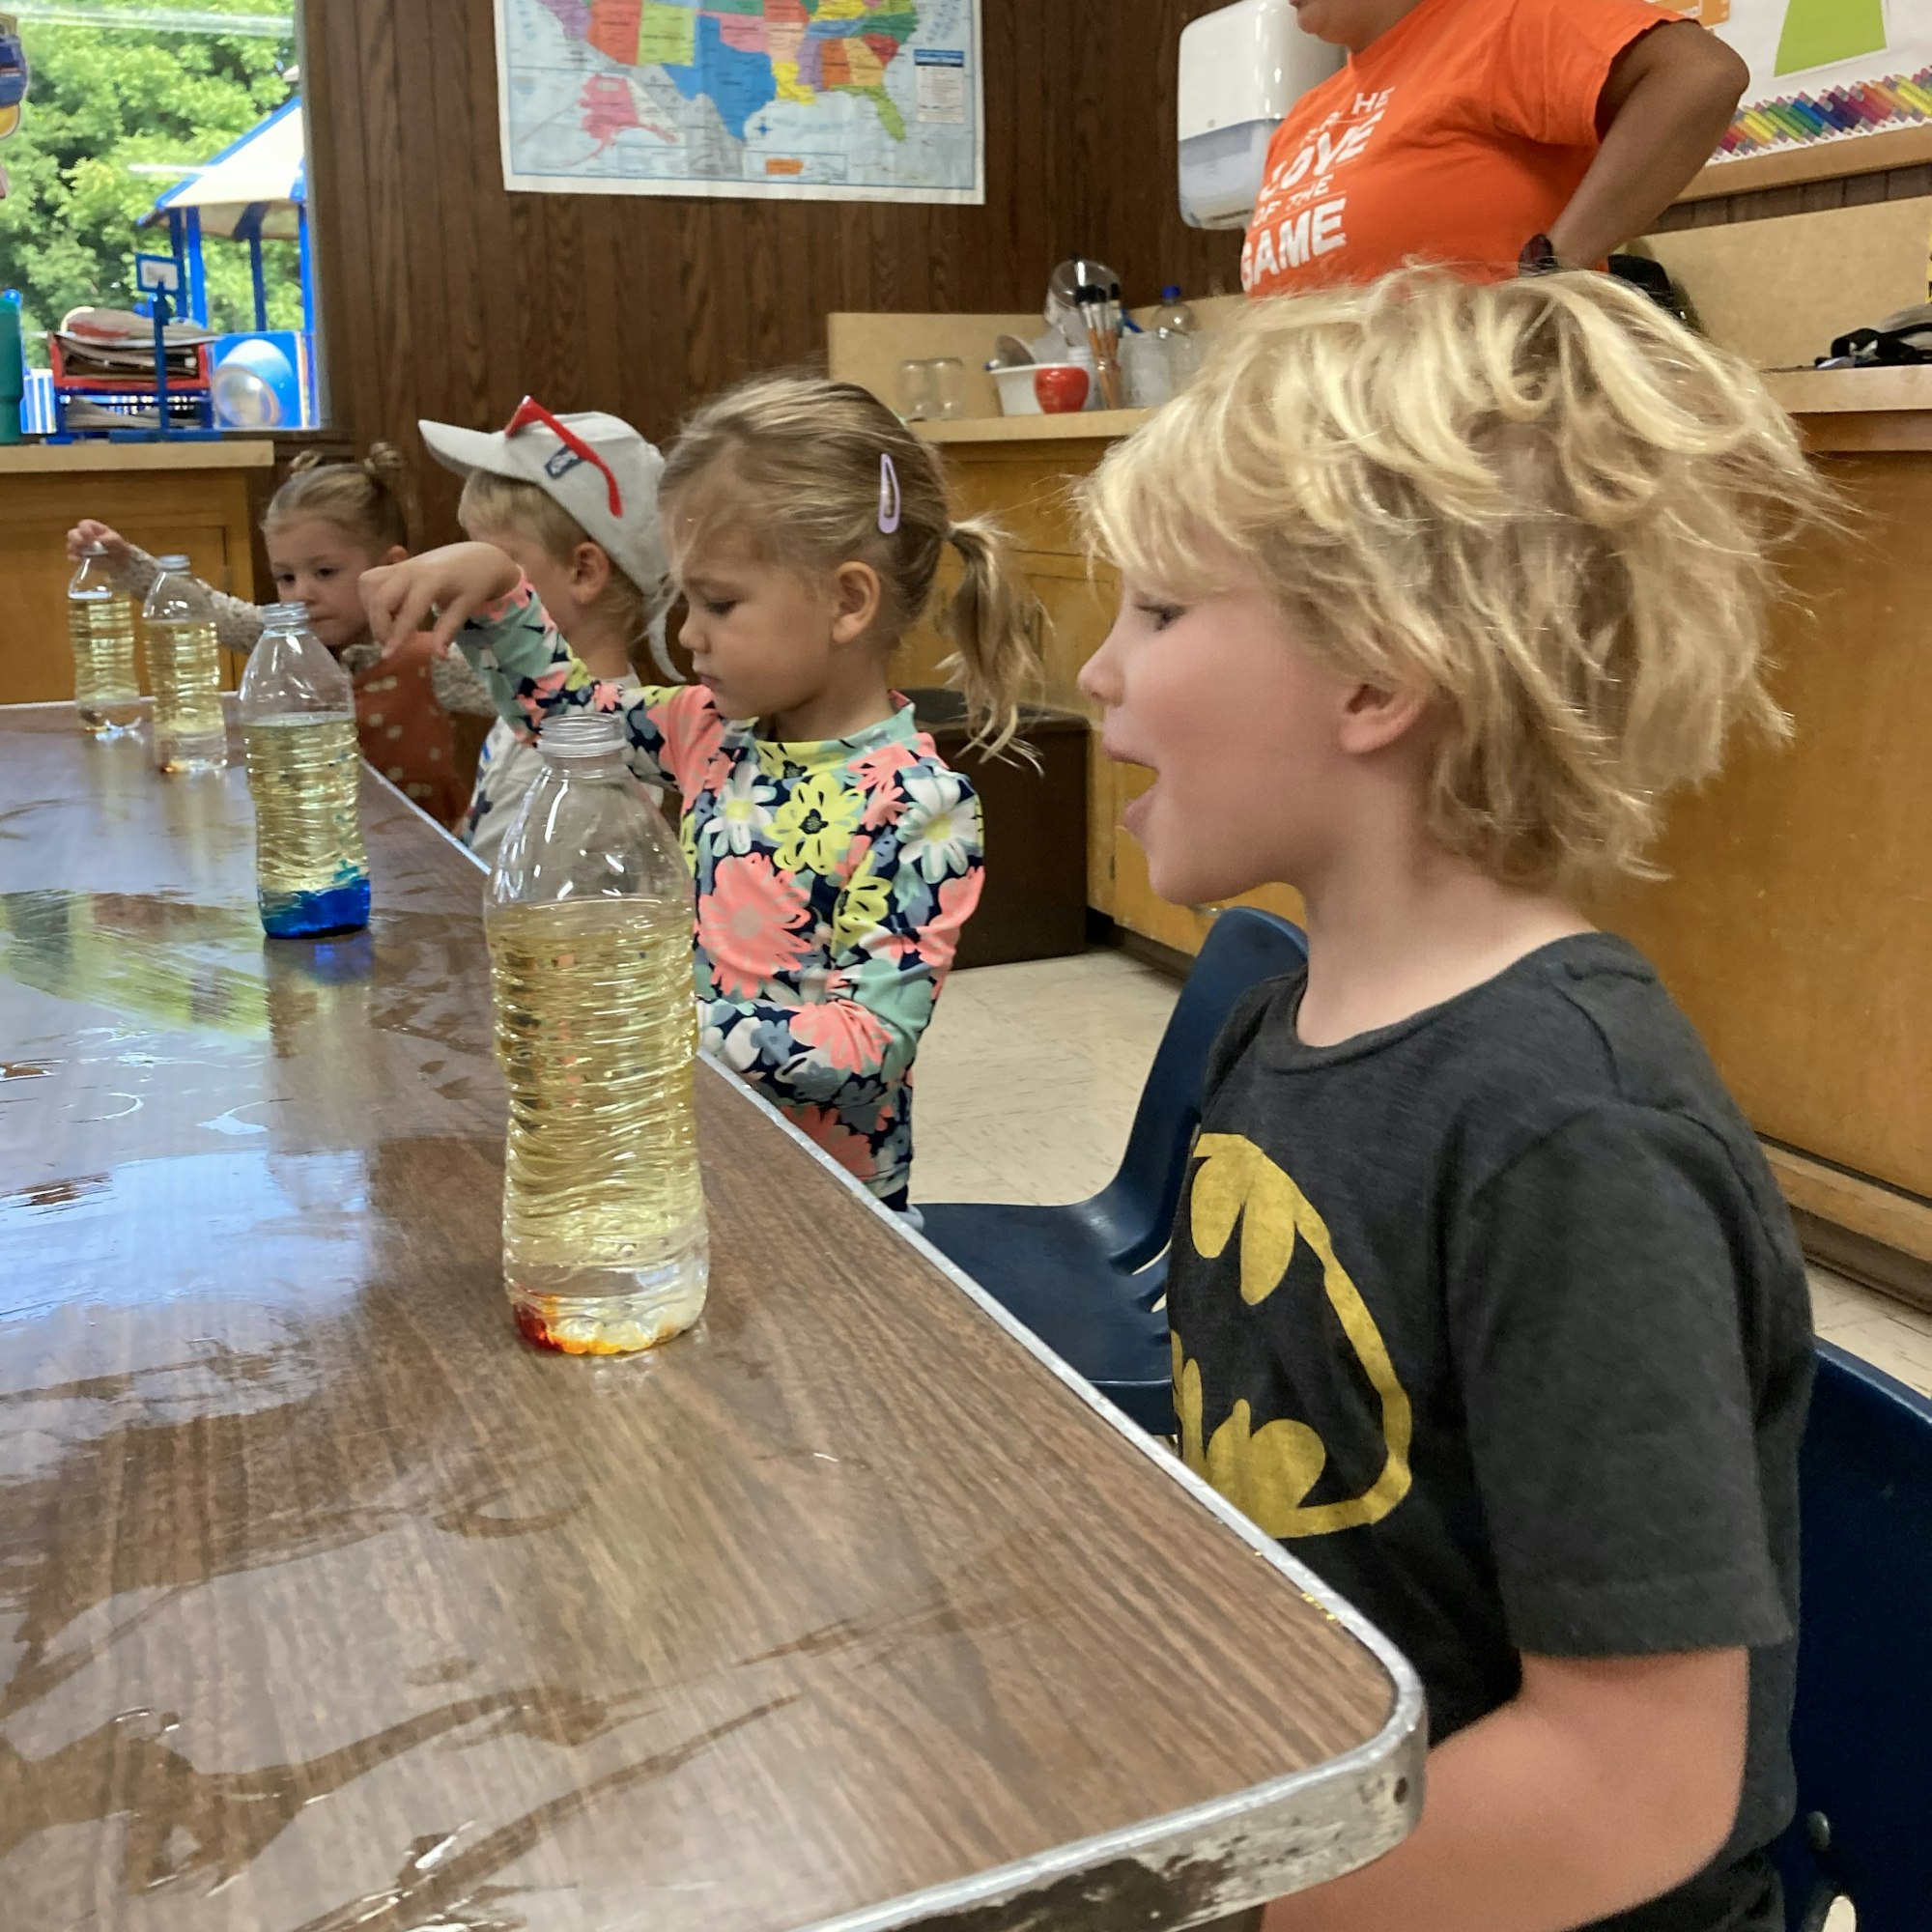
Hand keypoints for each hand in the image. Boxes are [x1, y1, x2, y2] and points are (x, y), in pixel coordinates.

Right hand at [67, 519, 130, 568]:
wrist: (120, 561)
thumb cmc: (118, 547)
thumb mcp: (117, 541)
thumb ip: (108, 539)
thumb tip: (98, 541)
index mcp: (93, 528)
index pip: (84, 524)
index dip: (85, 530)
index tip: (91, 537)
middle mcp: (83, 535)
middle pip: (72, 534)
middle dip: (76, 539)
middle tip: (82, 544)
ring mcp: (80, 547)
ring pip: (70, 545)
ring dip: (75, 549)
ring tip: (83, 554)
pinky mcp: (79, 557)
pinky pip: (72, 557)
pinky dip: (75, 558)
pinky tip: (80, 560)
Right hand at [359, 543, 522, 658]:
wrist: (478, 556)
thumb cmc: (476, 582)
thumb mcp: (467, 606)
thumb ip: (448, 630)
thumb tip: (439, 657)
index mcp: (431, 580)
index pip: (408, 610)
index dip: (397, 635)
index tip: (388, 656)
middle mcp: (409, 570)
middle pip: (379, 599)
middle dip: (379, 626)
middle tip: (390, 645)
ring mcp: (399, 565)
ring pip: (368, 585)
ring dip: (372, 610)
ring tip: (389, 627)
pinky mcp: (394, 565)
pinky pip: (370, 580)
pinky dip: (371, 598)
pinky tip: (388, 612)